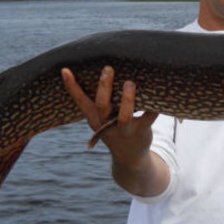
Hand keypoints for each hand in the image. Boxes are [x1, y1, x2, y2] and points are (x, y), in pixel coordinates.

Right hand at [61, 66, 168, 196]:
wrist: (129, 157)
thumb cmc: (114, 127)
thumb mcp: (102, 117)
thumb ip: (101, 99)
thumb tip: (103, 66)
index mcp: (94, 119)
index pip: (80, 101)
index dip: (72, 87)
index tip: (65, 70)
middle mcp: (106, 125)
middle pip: (102, 106)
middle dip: (104, 87)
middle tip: (108, 69)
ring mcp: (124, 130)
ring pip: (124, 116)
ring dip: (127, 100)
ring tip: (130, 83)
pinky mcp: (141, 132)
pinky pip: (149, 118)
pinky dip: (154, 107)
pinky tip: (158, 95)